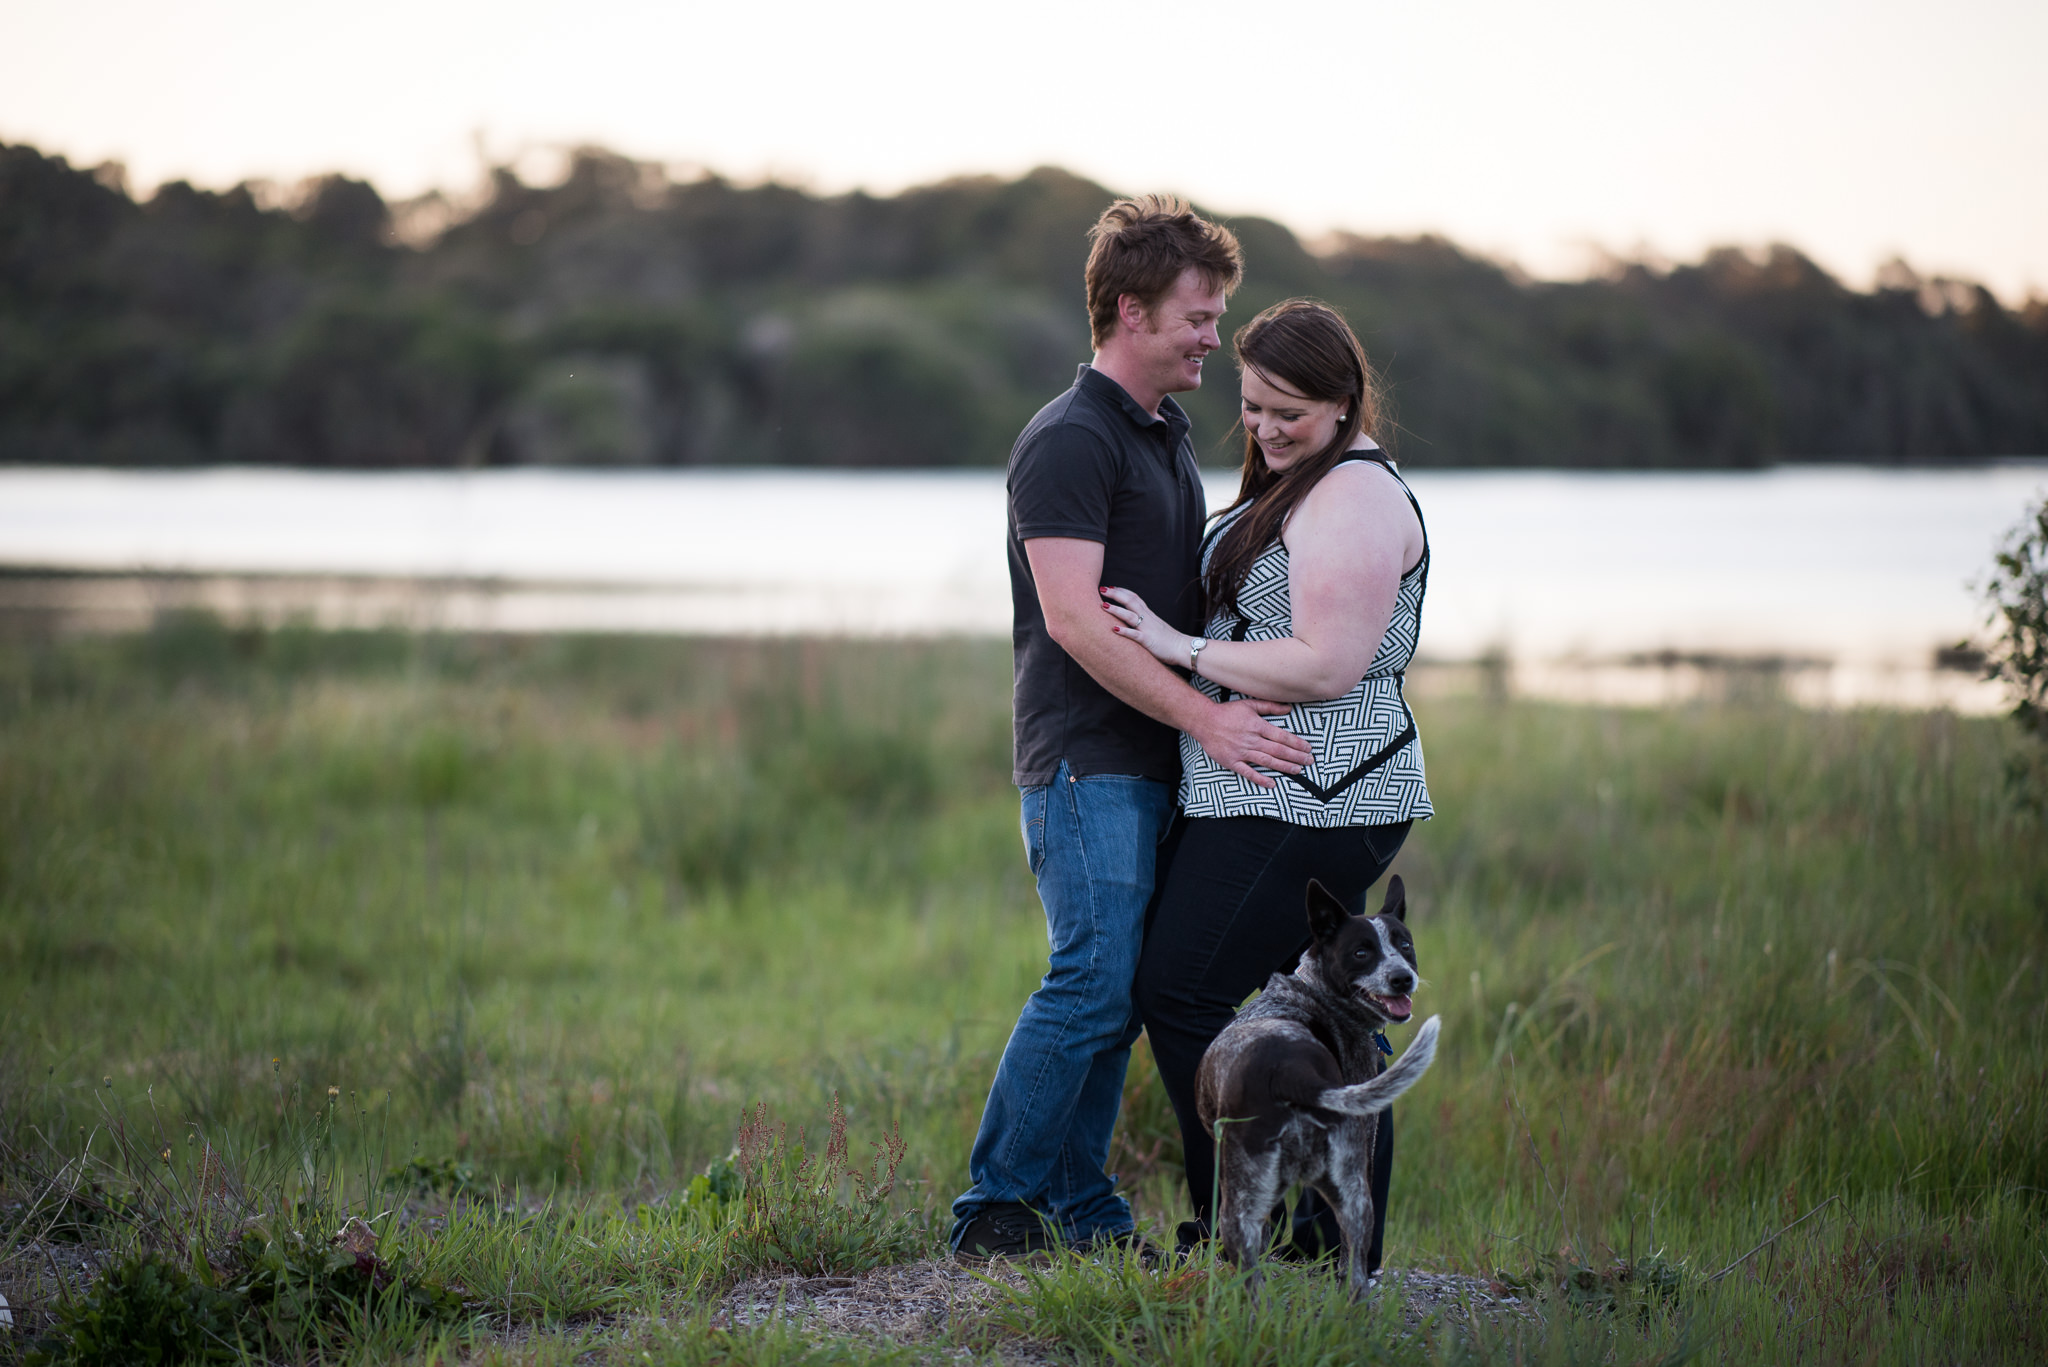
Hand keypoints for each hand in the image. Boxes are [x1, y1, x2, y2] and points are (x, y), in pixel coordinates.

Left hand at [1099, 586, 1192, 667]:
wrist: (1183, 648)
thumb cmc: (1170, 641)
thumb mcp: (1156, 627)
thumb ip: (1146, 623)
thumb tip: (1135, 622)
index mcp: (1149, 615)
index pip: (1134, 597)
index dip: (1122, 591)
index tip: (1111, 587)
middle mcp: (1147, 618)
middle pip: (1130, 601)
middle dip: (1115, 594)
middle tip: (1101, 589)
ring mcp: (1147, 629)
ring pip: (1129, 616)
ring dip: (1116, 610)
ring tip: (1103, 605)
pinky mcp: (1148, 640)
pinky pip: (1135, 635)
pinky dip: (1124, 631)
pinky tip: (1113, 629)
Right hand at [1187, 698, 1314, 787]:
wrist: (1204, 720)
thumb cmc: (1227, 712)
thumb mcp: (1250, 704)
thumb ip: (1270, 706)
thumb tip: (1289, 709)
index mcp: (1257, 725)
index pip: (1282, 736)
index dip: (1297, 743)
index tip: (1308, 748)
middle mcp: (1251, 740)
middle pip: (1278, 750)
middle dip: (1296, 756)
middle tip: (1309, 761)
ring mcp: (1242, 752)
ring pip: (1267, 761)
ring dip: (1284, 767)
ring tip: (1297, 770)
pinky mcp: (1232, 761)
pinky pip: (1248, 772)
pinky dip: (1260, 779)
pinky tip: (1272, 783)